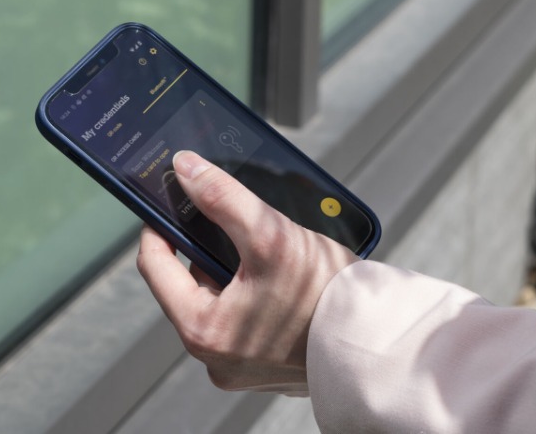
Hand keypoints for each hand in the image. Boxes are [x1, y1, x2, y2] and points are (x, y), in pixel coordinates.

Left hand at [136, 150, 357, 394]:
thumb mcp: (270, 232)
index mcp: (202, 331)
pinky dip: (262, 293)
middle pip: (192, 282)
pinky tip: (287, 278)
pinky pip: (250, 319)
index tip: (171, 201)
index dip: (160, 225)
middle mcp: (216, 358)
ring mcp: (243, 366)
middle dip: (213, 248)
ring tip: (272, 252)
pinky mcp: (269, 366)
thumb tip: (186, 168)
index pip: (155, 265)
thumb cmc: (328, 296)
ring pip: (224, 299)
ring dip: (240, 270)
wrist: (380, 340)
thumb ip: (223, 197)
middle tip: (239, 225)